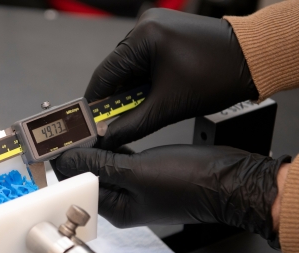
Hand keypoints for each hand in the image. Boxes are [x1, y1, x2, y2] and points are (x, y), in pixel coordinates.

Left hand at [55, 145, 289, 245]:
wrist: (230, 180)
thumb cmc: (191, 182)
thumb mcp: (137, 172)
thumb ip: (100, 166)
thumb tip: (68, 160)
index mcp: (117, 208)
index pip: (79, 185)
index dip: (65, 164)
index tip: (55, 143)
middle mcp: (125, 201)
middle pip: (91, 175)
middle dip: (78, 154)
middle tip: (68, 130)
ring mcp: (137, 187)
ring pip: (106, 166)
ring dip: (95, 149)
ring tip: (82, 128)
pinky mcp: (149, 174)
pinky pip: (123, 160)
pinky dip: (113, 147)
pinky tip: (107, 133)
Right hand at [86, 9, 258, 149]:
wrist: (252, 61)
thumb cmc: (218, 76)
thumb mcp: (168, 107)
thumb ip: (132, 124)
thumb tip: (109, 135)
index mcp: (144, 37)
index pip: (104, 74)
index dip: (95, 101)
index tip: (90, 120)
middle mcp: (146, 25)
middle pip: (115, 70)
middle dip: (116, 97)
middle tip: (116, 121)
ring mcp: (155, 26)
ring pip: (129, 66)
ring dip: (131, 89)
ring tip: (143, 106)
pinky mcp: (164, 32)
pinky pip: (142, 59)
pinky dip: (142, 79)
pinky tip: (151, 92)